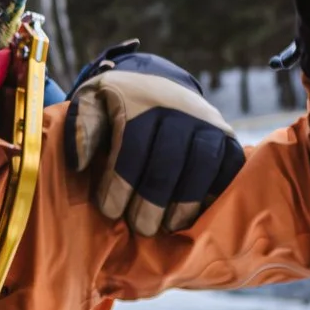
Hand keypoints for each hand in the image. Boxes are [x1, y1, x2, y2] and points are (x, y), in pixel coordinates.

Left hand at [66, 43, 244, 236]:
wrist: (159, 81)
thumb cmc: (118, 102)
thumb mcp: (91, 102)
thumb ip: (81, 127)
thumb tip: (80, 163)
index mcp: (139, 101)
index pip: (133, 147)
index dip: (121, 183)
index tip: (110, 211)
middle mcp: (178, 109)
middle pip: (168, 160)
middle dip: (152, 200)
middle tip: (141, 228)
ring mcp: (208, 122)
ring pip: (202, 165)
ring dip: (186, 201)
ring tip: (168, 227)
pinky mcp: (227, 137)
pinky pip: (228, 167)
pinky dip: (215, 192)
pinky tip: (197, 215)